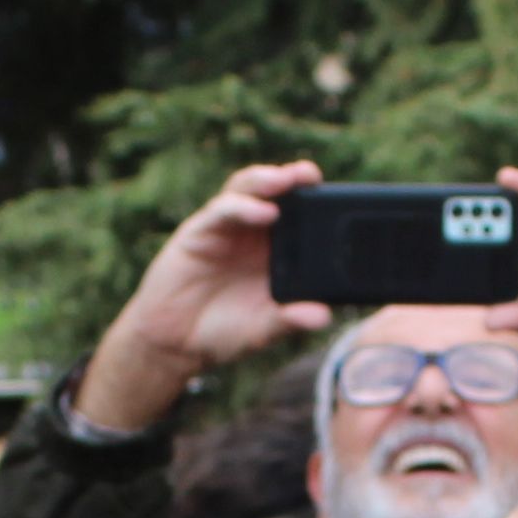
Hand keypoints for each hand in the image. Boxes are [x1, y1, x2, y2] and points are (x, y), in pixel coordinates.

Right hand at [71, 161, 328, 432]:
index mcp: (276, 251)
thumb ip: (290, 320)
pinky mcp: (200, 232)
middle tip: (311, 174)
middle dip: (295, 179)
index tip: (340, 197)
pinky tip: (263, 212)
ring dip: (268, 180)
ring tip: (288, 179)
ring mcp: (227, 229)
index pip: (300, 215)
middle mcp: (253, 233)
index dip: (317, 201)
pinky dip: (243, 207)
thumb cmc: (224, 332)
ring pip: (248, 190)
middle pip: (276, 193)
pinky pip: (222, 210)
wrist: (176, 343)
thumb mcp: (263, 329)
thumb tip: (323, 316)